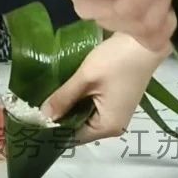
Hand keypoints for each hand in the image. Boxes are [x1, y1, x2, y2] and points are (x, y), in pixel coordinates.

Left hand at [42, 33, 164, 142]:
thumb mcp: (86, 77)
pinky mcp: (116, 98)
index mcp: (108, 127)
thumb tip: (42, 116)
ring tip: (45, 95)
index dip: (53, 128)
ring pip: (85, 113)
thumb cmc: (116, 60)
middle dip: (60, 115)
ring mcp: (116, 111)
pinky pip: (93, 104)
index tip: (32, 118)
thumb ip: (64, 98)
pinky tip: (64, 86)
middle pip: (80, 126)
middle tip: (33, 104)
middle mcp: (114, 125)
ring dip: (69, 104)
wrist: (144, 40)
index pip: (74, 137)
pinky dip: (80, 97)